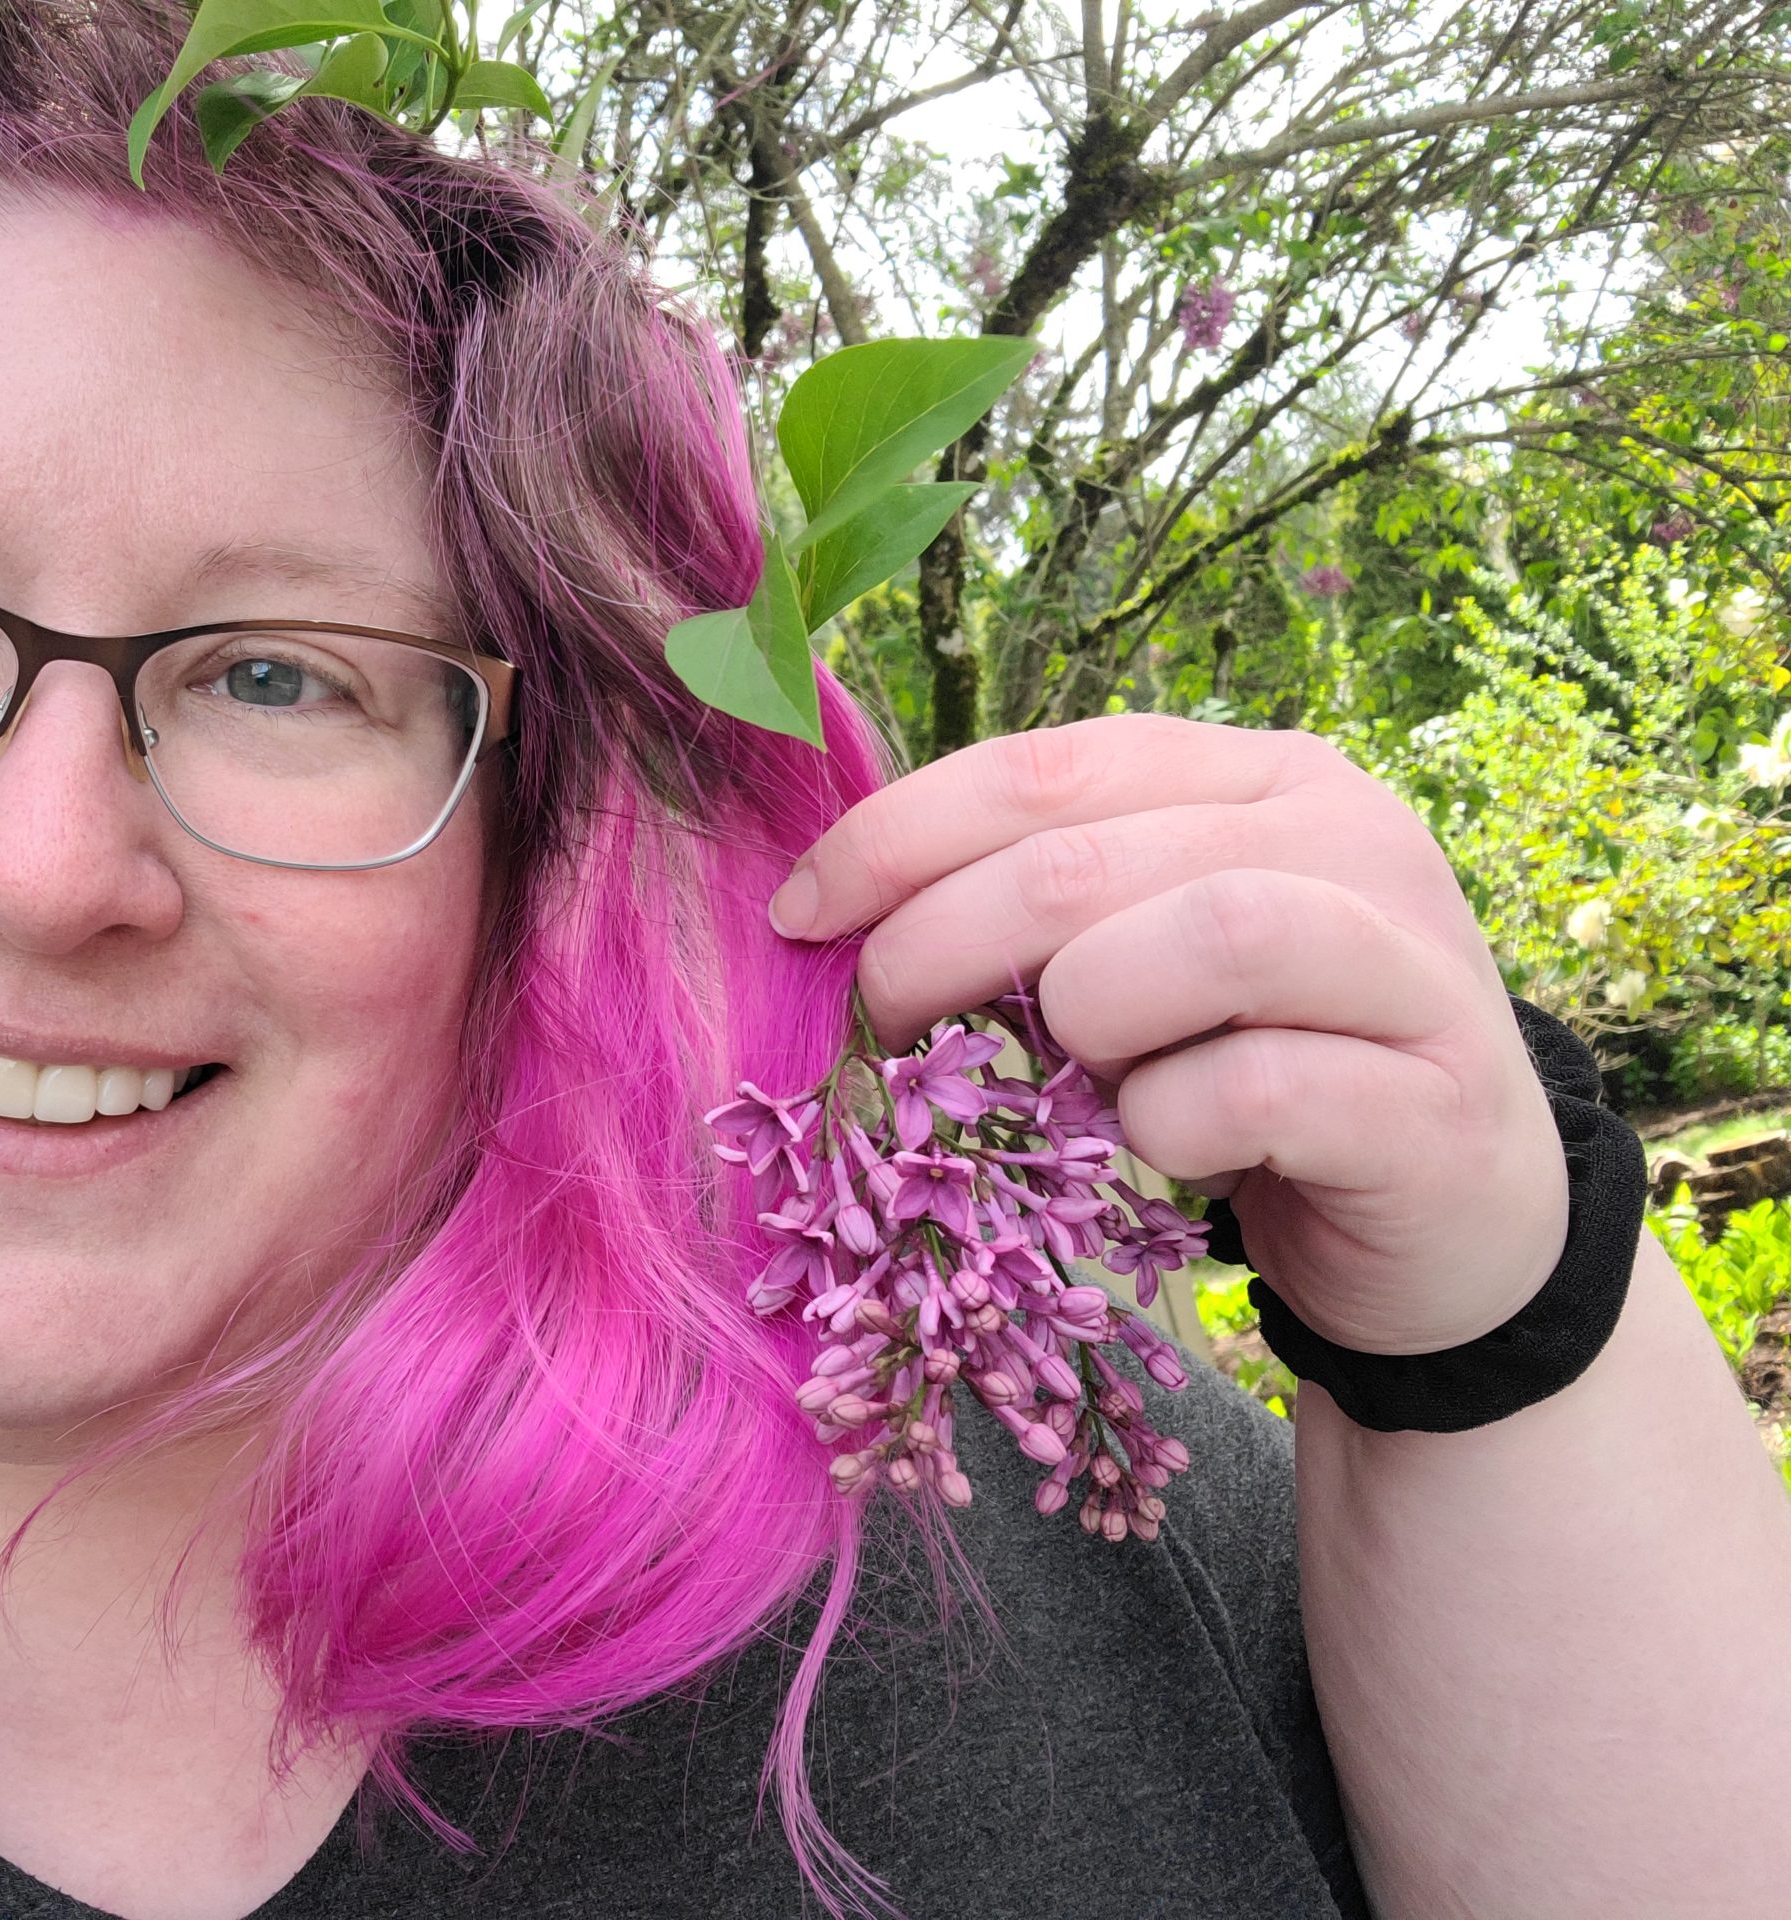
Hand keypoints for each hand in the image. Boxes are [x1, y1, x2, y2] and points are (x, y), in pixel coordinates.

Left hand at [769, 713, 1570, 1355]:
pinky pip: (1260, 1088)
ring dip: (1081, 1015)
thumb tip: (834, 913)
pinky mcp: (1435, 1105)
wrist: (1455, 1224)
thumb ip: (1039, 910)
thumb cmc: (1258, 1074)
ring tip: (1058, 1079)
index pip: (1047, 763)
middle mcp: (1351, 838)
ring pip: (1208, 934)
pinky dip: (1170, 1124)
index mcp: (1261, 777)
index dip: (898, 834)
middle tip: (886, 1025)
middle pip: (1094, 854)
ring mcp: (1411, 965)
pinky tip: (1157, 1148)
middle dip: (945, 940)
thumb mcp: (1142, 965)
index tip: (798, 915)